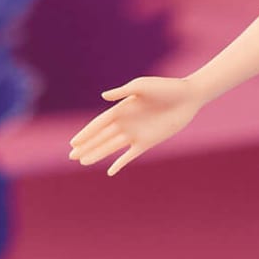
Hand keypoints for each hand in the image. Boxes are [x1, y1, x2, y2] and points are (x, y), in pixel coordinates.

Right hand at [69, 75, 201, 176]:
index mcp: (121, 109)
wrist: (187, 97)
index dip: (86, 133)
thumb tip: (103, 97)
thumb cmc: (165, 87)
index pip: (98, 124)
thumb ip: (122, 92)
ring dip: (97, 154)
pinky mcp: (148, 142)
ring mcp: (136, 133)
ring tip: (83, 162)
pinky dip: (120, 163)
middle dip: (86, 146)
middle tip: (71, 156)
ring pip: (111, 147)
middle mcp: (126, 122)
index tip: (73, 143)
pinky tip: (110, 171)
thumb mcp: (142, 86)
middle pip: (101, 137)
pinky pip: (130, 155)